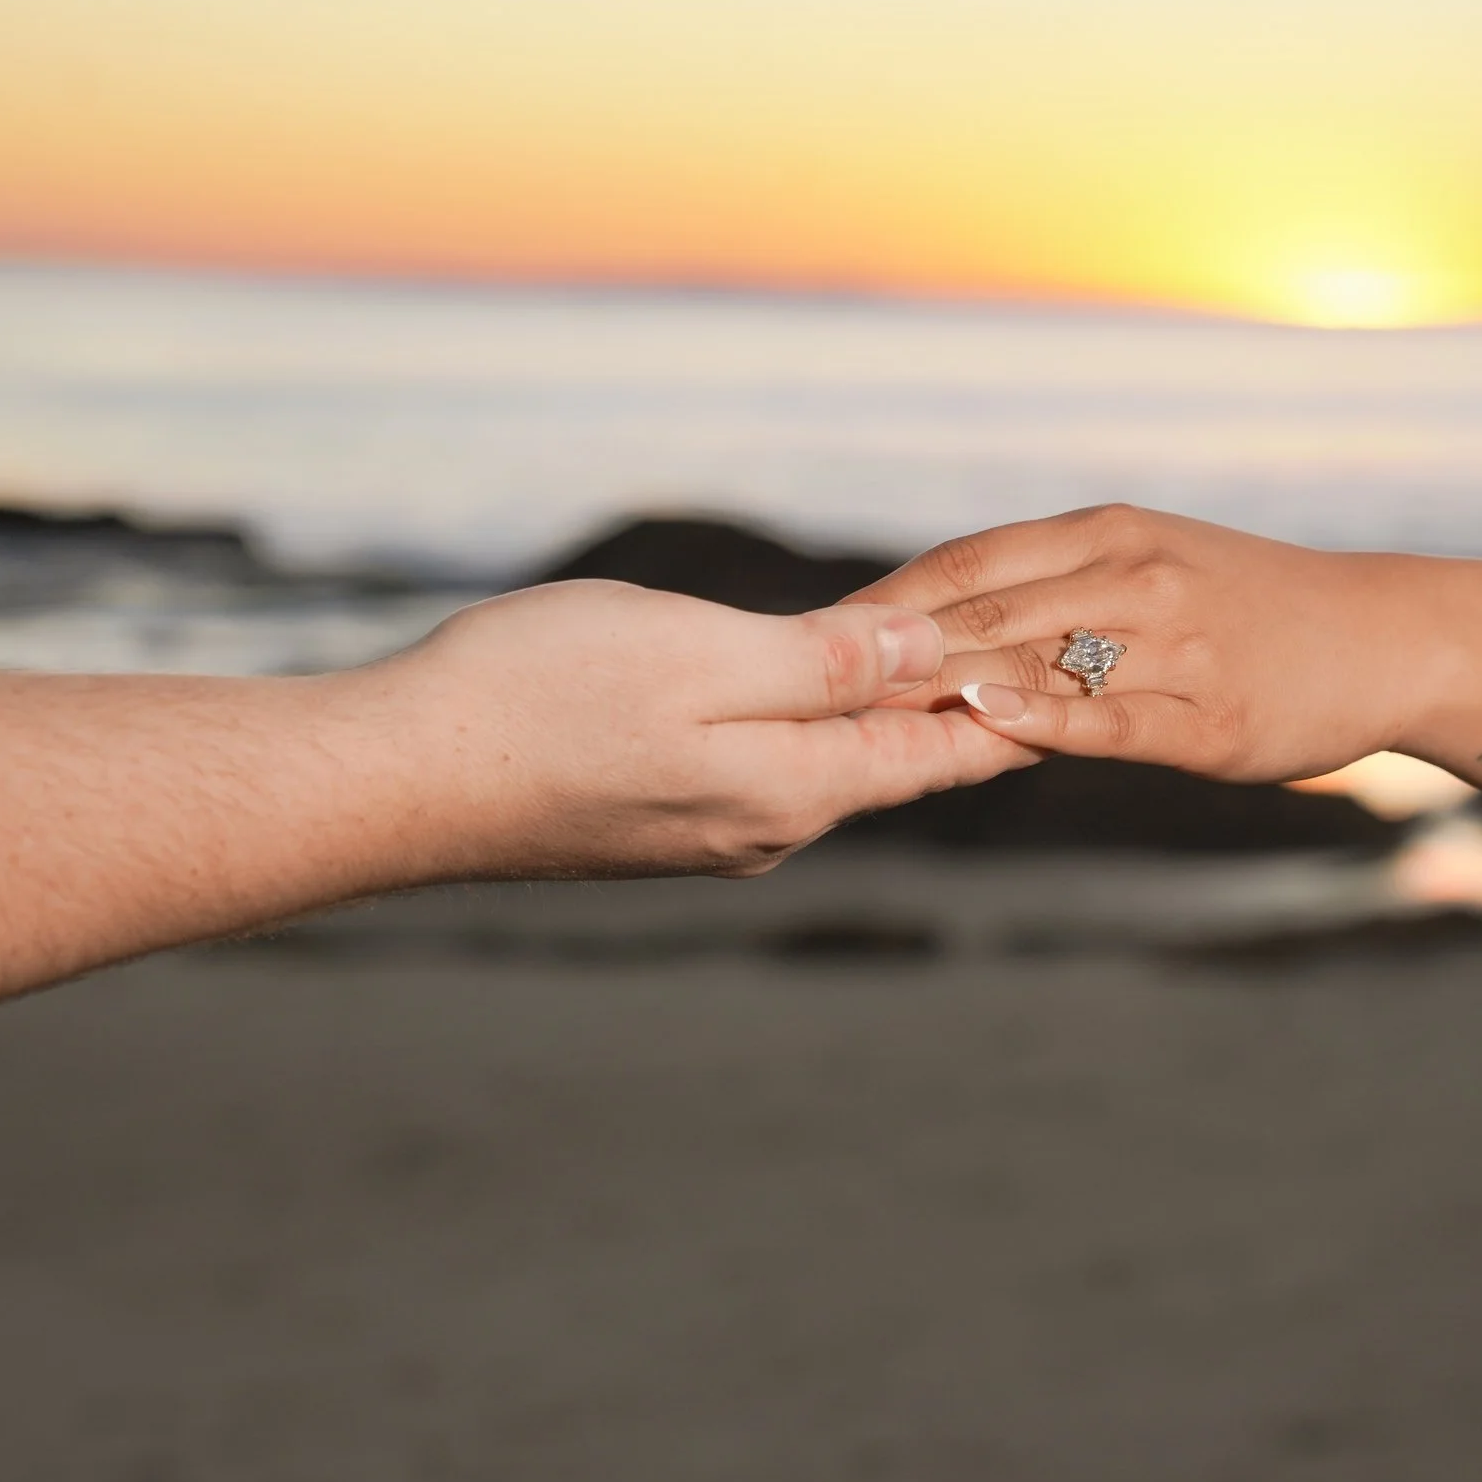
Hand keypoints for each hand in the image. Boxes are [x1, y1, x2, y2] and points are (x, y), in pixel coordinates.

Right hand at [382, 580, 1039, 876]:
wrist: (395, 779)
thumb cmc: (543, 702)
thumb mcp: (705, 656)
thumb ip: (828, 661)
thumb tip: (932, 651)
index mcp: (795, 790)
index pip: (941, 751)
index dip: (1014, 706)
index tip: (1085, 680)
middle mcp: (765, 827)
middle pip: (891, 760)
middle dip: (956, 703)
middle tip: (1034, 656)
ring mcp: (705, 830)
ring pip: (825, 761)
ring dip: (878, 707)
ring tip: (939, 660)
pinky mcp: (649, 818)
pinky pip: (761, 763)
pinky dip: (802, 717)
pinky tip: (804, 684)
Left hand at [849, 505, 1422, 782]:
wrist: (1385, 637)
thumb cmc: (1253, 607)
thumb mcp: (1155, 563)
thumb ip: (1060, 586)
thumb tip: (945, 622)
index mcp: (1109, 533)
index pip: (966, 563)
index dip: (883, 603)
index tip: (812, 639)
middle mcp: (1132, 575)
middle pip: (980, 612)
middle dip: (888, 657)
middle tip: (808, 692)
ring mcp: (1171, 645)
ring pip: (1031, 661)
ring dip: (938, 692)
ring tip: (860, 720)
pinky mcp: (1205, 716)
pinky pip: (1106, 718)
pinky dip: (1039, 721)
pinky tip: (983, 726)